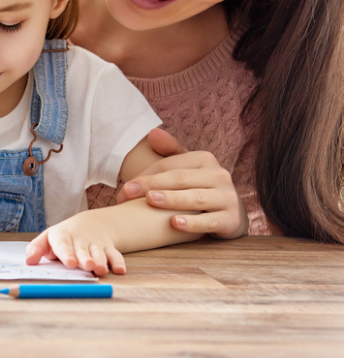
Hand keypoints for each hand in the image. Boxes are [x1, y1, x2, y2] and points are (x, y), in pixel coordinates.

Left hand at [25, 212, 125, 276]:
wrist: (89, 224)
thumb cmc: (63, 237)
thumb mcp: (48, 239)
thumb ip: (36, 249)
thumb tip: (28, 261)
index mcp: (63, 237)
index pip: (64, 245)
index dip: (67, 254)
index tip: (70, 262)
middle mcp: (81, 240)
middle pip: (83, 250)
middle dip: (85, 258)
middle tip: (87, 266)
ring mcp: (95, 244)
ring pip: (99, 252)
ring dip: (102, 261)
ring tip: (101, 269)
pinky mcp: (108, 248)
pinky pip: (115, 254)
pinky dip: (118, 262)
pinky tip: (120, 270)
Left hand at [118, 128, 248, 238]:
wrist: (232, 214)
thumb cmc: (202, 188)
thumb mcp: (189, 168)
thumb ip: (170, 151)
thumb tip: (152, 133)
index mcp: (205, 159)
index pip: (170, 165)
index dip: (146, 175)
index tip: (125, 189)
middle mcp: (219, 175)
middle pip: (180, 179)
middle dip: (151, 185)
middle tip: (127, 194)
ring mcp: (227, 197)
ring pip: (195, 198)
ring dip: (171, 199)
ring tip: (150, 200)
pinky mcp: (231, 220)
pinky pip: (210, 221)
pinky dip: (192, 223)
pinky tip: (175, 224)